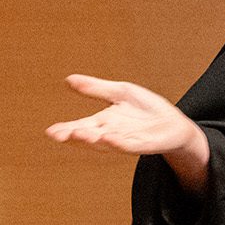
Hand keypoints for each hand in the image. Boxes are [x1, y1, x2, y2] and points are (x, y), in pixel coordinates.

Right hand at [47, 75, 210, 193]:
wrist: (174, 124)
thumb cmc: (146, 109)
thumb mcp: (120, 92)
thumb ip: (96, 88)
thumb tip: (68, 80)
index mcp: (103, 123)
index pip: (80, 126)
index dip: (66, 129)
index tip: (50, 132)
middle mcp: (111, 134)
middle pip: (89, 136)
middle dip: (74, 136)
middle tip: (58, 135)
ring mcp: (127, 140)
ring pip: (106, 142)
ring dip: (92, 140)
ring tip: (77, 134)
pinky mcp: (144, 144)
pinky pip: (129, 144)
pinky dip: (117, 142)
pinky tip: (108, 138)